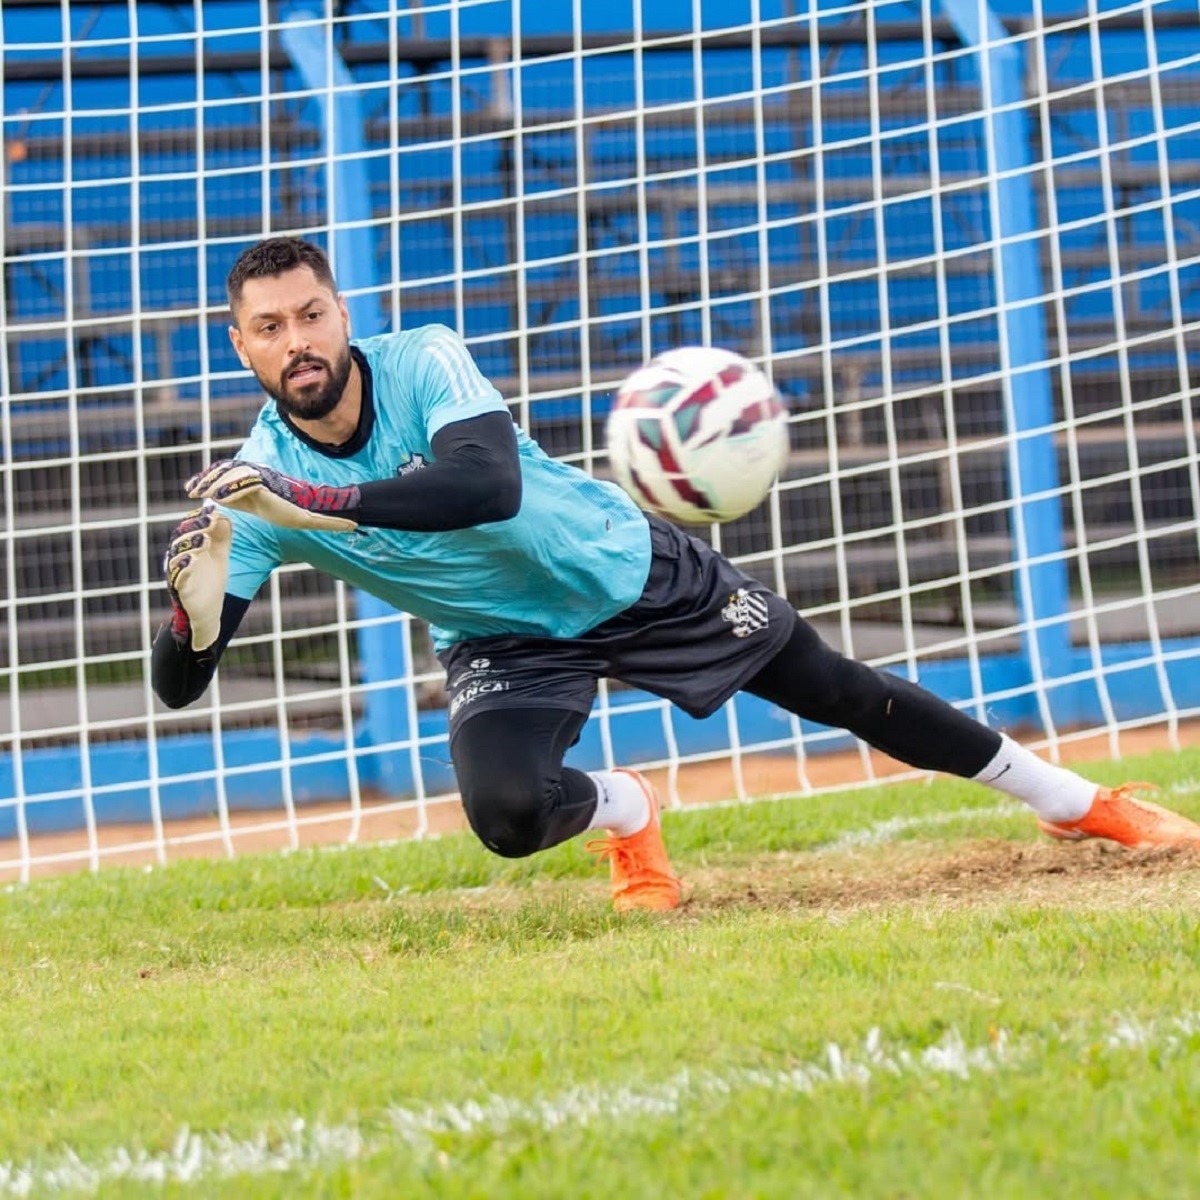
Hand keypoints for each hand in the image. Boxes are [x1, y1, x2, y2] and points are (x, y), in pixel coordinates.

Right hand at [164, 504, 231, 651]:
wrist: (210, 609)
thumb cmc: (212, 580)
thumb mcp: (220, 555)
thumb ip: (222, 536)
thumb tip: (224, 515)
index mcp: (189, 547)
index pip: (189, 528)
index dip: (199, 518)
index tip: (213, 510)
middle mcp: (179, 558)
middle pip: (180, 538)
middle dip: (195, 527)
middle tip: (209, 518)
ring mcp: (177, 572)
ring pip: (176, 555)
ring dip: (190, 544)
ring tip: (205, 538)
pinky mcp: (180, 588)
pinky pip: (178, 576)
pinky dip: (184, 566)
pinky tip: (193, 559)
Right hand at [187, 460, 358, 532]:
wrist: (282, 501)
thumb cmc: (295, 512)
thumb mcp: (311, 519)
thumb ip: (330, 522)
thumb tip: (355, 524)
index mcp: (270, 485)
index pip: (253, 481)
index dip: (240, 486)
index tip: (222, 496)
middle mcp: (254, 476)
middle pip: (234, 475)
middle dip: (218, 482)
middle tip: (202, 494)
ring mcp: (241, 475)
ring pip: (222, 474)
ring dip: (207, 481)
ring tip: (193, 492)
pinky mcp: (232, 480)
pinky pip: (215, 477)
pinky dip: (203, 481)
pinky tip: (190, 490)